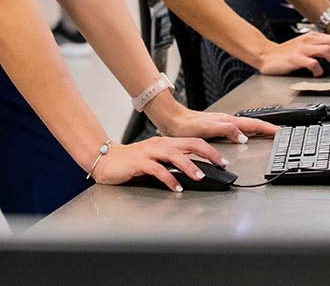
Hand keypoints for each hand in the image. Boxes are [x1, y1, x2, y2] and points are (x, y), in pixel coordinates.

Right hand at [90, 136, 226, 190]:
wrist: (106, 160)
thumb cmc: (131, 162)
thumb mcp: (155, 159)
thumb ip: (171, 162)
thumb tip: (192, 170)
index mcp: (166, 142)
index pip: (192, 142)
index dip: (209, 149)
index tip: (222, 160)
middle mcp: (160, 144)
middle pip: (189, 144)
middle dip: (208, 153)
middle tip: (221, 164)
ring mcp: (150, 152)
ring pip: (175, 155)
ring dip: (189, 166)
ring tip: (200, 176)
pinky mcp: (139, 163)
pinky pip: (157, 170)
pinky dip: (169, 178)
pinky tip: (176, 187)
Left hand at [153, 107, 278, 142]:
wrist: (172, 120)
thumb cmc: (186, 125)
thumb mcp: (208, 128)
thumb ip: (227, 130)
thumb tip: (243, 136)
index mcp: (228, 121)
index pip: (252, 123)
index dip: (266, 128)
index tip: (278, 132)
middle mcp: (227, 120)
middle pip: (252, 123)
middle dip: (266, 127)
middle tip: (278, 132)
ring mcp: (222, 123)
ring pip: (245, 125)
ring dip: (257, 128)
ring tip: (266, 132)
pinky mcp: (216, 127)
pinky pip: (237, 128)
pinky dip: (246, 131)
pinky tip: (244, 135)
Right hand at [256, 31, 329, 76]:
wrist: (265, 55)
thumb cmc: (286, 54)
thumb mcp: (306, 47)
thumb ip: (320, 50)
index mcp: (314, 37)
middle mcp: (309, 40)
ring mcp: (302, 49)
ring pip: (326, 50)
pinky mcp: (295, 58)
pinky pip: (311, 63)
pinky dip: (319, 69)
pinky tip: (319, 74)